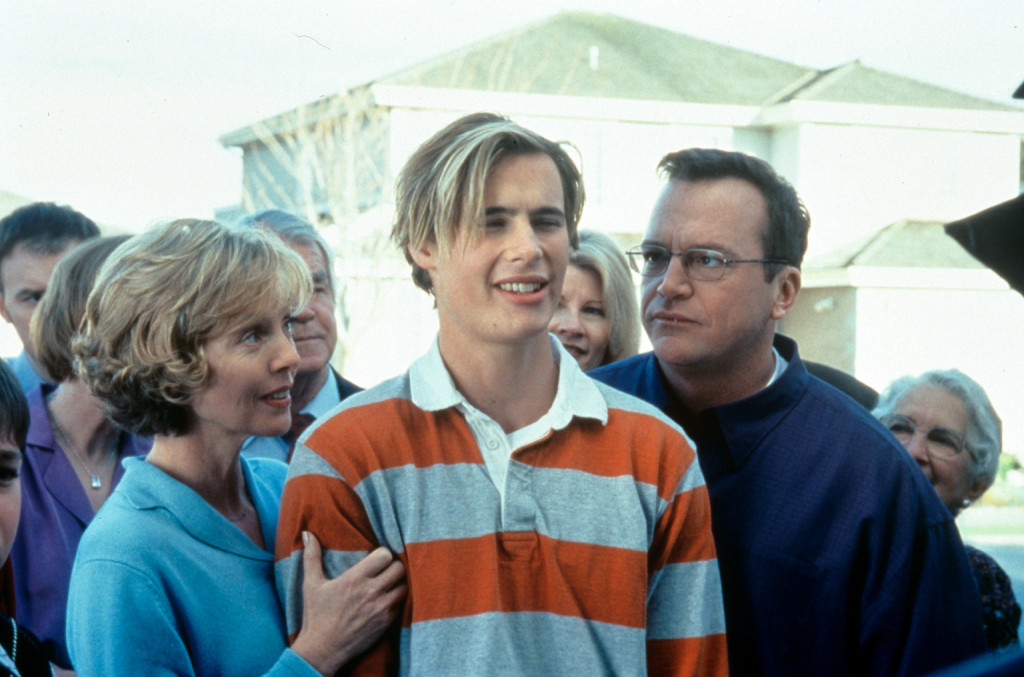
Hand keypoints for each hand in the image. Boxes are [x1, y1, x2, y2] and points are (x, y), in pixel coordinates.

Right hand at [290, 531, 406, 675]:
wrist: (323, 649)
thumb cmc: (316, 615)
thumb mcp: (311, 584)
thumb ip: (311, 556)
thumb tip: (307, 534)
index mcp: (355, 579)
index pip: (384, 555)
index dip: (382, 554)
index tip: (376, 558)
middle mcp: (371, 592)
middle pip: (399, 568)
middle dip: (393, 566)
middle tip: (385, 569)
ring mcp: (381, 608)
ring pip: (404, 586)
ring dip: (398, 583)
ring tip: (389, 583)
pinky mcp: (386, 623)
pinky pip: (401, 604)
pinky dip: (397, 600)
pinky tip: (387, 599)